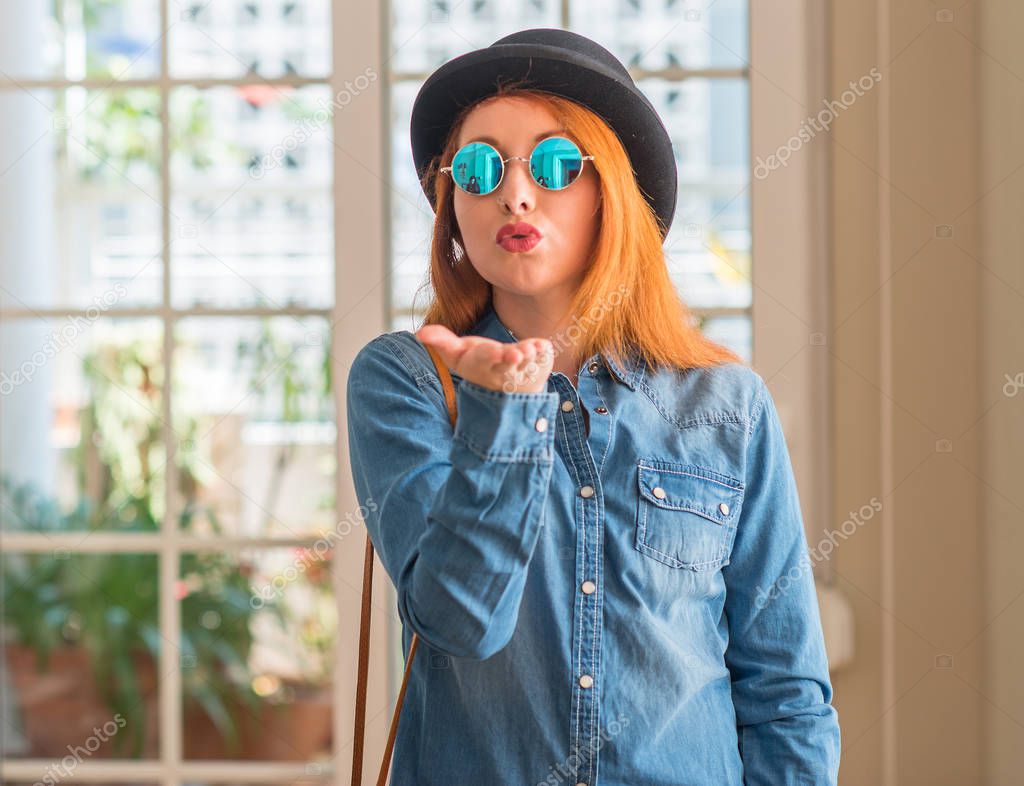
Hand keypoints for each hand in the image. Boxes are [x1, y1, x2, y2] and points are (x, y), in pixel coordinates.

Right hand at [416, 324, 553, 393]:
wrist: (504, 387)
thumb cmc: (477, 362)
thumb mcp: (456, 352)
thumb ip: (440, 341)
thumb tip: (419, 334)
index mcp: (481, 364)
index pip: (485, 359)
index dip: (491, 356)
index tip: (498, 351)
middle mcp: (502, 370)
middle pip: (507, 365)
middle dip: (512, 358)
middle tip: (518, 352)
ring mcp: (521, 370)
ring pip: (527, 365)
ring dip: (531, 357)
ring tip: (533, 349)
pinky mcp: (538, 367)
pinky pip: (543, 362)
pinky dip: (544, 355)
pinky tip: (545, 347)